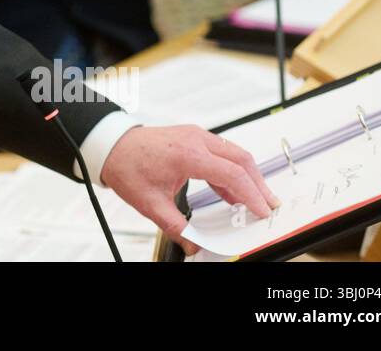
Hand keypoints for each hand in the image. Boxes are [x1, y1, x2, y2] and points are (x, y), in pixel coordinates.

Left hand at [100, 124, 280, 254]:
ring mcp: (195, 135)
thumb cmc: (127, 165)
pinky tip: (231, 192)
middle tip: (269, 205)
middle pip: (241, 159)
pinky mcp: (192, 137)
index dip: (251, 194)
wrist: (111, 145)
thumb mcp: (150, 203)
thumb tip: (195, 245)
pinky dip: (231, 170)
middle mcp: (195, 140)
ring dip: (247, 176)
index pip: (232, 174)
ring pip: (234, 153)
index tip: (262, 210)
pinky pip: (221, 152)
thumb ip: (176, 226)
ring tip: (254, 201)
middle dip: (259, 184)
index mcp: (187, 154)